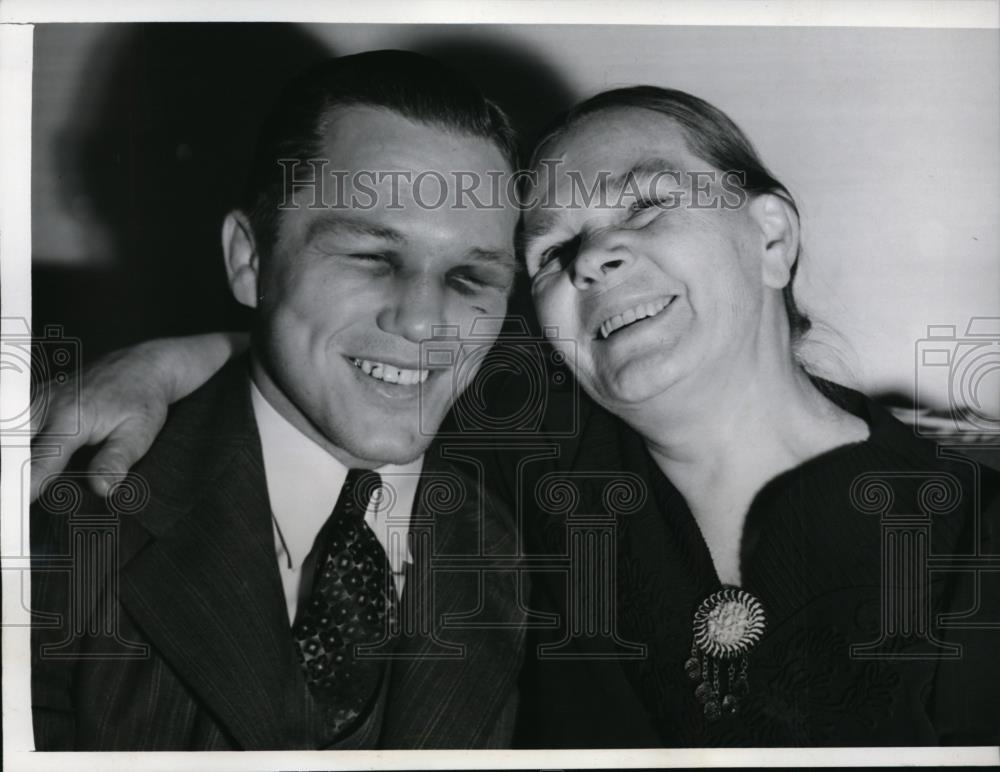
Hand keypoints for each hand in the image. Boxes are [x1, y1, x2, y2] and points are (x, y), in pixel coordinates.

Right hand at [30, 332, 246, 500]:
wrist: (141, 366)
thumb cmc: (142, 400)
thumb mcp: (139, 432)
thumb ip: (116, 460)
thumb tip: (102, 489)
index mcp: (72, 418)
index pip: (41, 459)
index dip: (27, 485)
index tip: (18, 504)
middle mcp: (47, 406)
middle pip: (13, 445)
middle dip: (10, 471)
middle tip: (13, 501)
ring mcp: (37, 398)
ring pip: (9, 432)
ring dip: (10, 456)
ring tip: (13, 485)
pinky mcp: (34, 397)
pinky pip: (13, 420)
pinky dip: (12, 440)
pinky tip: (16, 458)